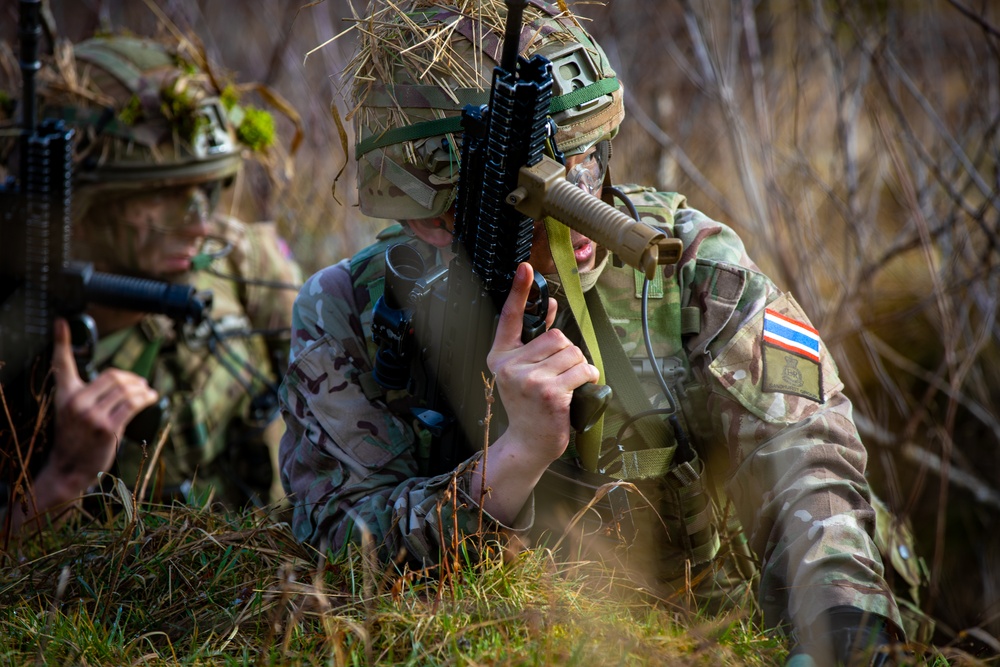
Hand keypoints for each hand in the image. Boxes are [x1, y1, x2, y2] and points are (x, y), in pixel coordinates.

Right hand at [11, 319, 159, 531]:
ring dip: (142, 388)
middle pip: (113, 375)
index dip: (62, 341)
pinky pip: (133, 405)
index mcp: (65, 394)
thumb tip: (116, 380)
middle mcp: (76, 402)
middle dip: (133, 378)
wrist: (70, 468)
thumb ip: (87, 393)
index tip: (62, 321)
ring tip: (148, 392)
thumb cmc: (75, 438)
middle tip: (141, 384)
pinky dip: (146, 398)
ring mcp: (91, 415)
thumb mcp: (71, 412)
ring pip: (126, 390)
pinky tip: (151, 397)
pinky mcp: (107, 428)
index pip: (62, 363)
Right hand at [487, 263, 599, 464]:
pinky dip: (587, 377)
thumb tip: (550, 304)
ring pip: (571, 352)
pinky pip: (581, 369)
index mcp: (500, 357)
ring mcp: (529, 380)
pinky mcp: (550, 393)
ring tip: (567, 384)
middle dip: (566, 352)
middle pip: (556, 336)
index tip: (525, 267)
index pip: (510, 317)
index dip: (519, 291)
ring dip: (578, 366)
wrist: (529, 443)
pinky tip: (578, 390)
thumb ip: (534, 340)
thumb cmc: (529, 407)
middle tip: (559, 374)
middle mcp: (510, 366)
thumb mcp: (523, 371)